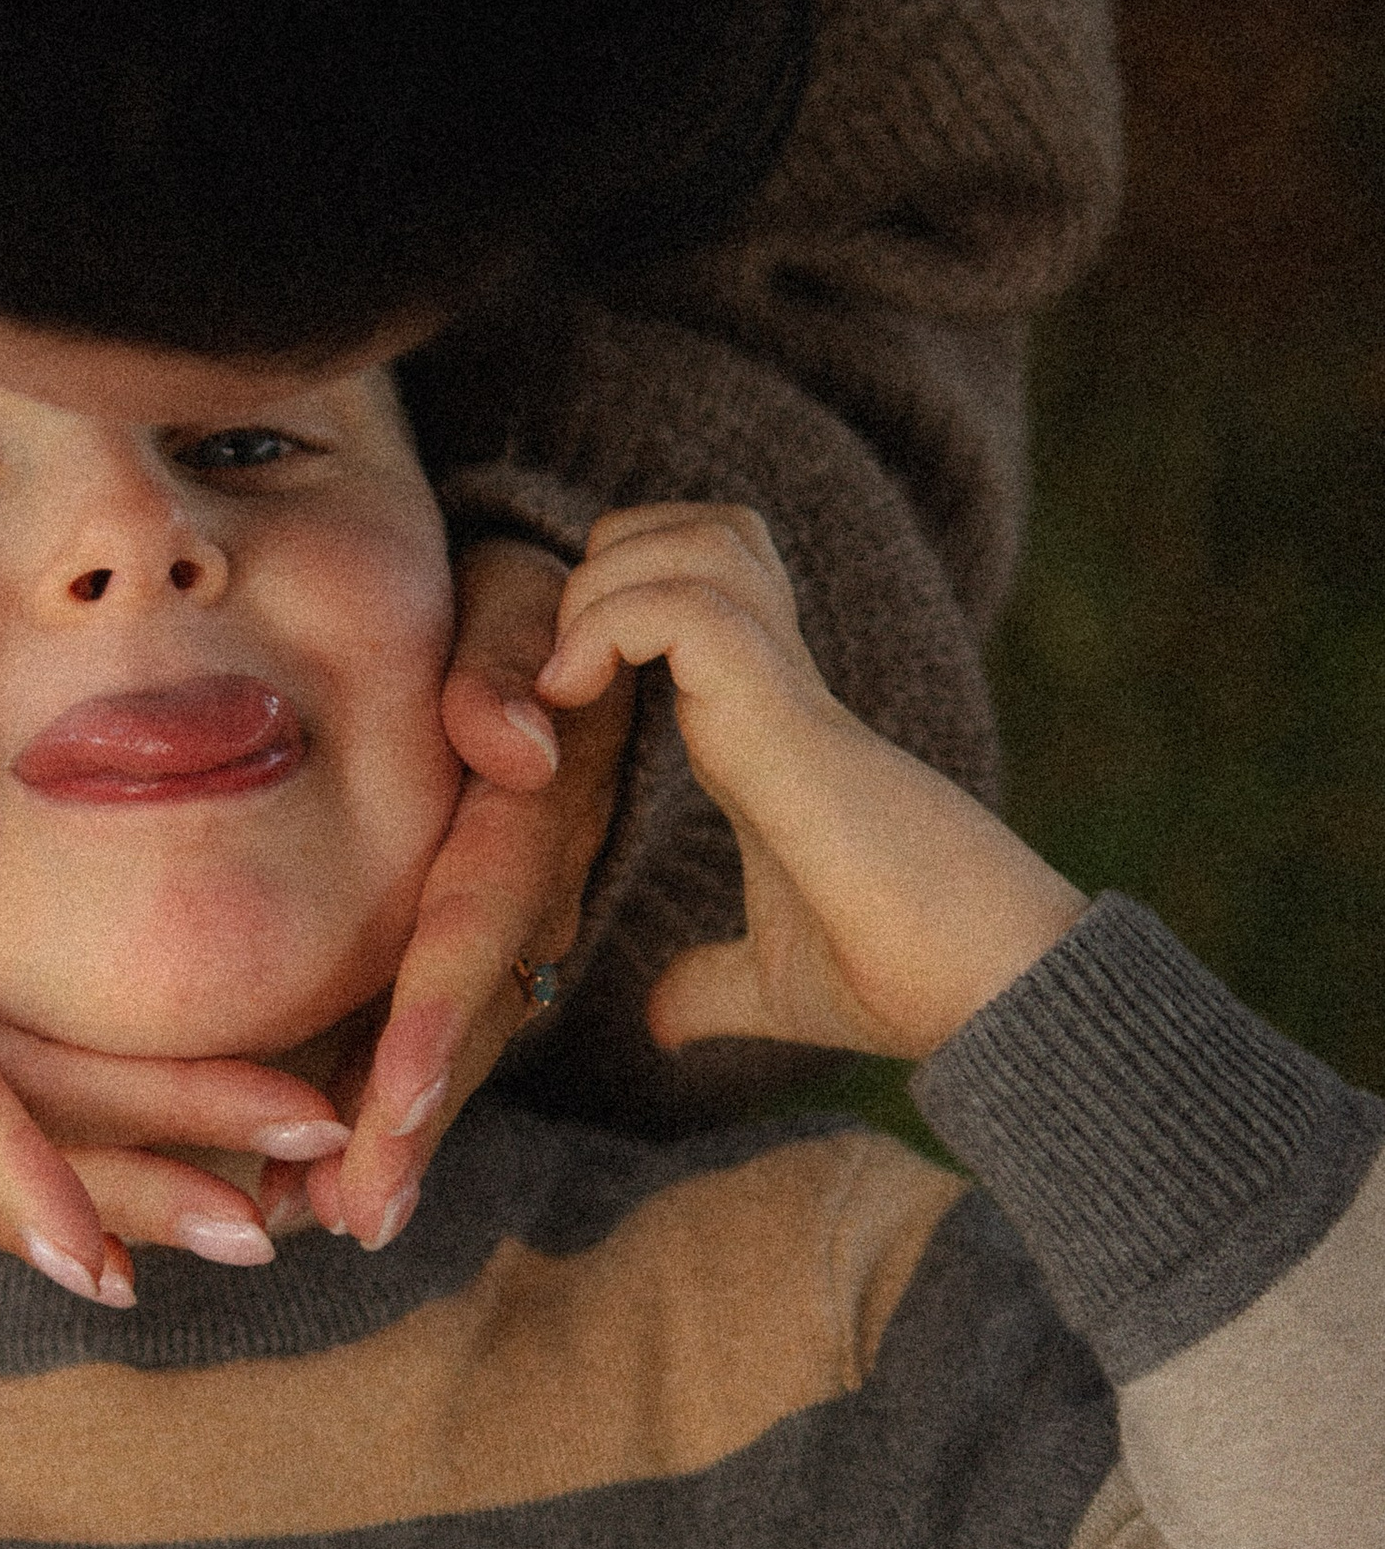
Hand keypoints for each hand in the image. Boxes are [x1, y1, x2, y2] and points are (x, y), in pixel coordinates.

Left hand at [318, 539, 631, 1246]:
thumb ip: (502, 655)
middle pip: (460, 1024)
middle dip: (407, 1126)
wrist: (528, 624)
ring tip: (298, 1225)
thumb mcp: (514, 597)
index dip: (443, 1008)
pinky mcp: (438, 948)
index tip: (403, 1093)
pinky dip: (349, 1117)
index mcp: (525, 820)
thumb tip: (517, 745)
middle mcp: (516, 897)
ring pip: (431, 1055)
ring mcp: (484, 934)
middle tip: (349, 1215)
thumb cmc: (505, 599)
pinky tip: (282, 1190)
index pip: (478, 922)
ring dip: (375, 1148)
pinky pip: (396, 1041)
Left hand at [532, 505, 1083, 1059]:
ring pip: (699, 542)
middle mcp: (781, 690)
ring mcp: (789, 693)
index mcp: (770, 732)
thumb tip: (660, 1019)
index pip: (702, 590)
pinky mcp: (789, 717)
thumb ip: (712, 984)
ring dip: (606, 584)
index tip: (558, 693)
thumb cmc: (901, 982)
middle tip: (560, 666)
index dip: (620, 601)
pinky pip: (686, 606)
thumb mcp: (774, 984)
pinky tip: (574, 695)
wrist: (989, 997)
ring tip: (566, 678)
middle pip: (705, 528)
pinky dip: (611, 623)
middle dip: (609, 562)